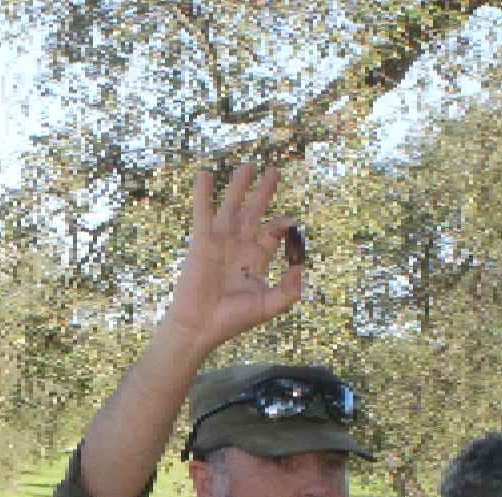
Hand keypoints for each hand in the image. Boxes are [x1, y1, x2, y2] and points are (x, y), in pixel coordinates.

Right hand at [162, 163, 304, 354]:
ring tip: (247, 166)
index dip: (284, 224)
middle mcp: (239, 246)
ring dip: (239, 187)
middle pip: (255, 212)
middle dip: (264, 192)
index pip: (274, 232)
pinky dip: (203, 194)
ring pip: (231, 207)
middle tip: (274, 171)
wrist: (200, 326)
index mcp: (257, 258)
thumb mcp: (268, 306)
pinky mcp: (201, 242)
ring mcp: (220, 242)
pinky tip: (205, 174)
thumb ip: (289, 290)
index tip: (289, 225)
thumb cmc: (232, 320)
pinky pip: (203, 213)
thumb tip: (301, 268)